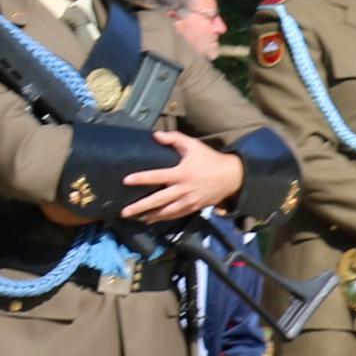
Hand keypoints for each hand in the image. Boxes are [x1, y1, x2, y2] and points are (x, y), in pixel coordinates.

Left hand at [121, 132, 247, 223]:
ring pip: (166, 212)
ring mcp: (188, 201)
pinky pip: (176, 215)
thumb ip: (174, 139)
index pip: (157, 176)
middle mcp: (183, 189)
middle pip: (158, 200)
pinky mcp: (193, 208)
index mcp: (181, 173)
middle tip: (124, 212)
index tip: (126, 180)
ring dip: (150, 216)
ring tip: (135, 218)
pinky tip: (151, 220)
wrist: (231, 177)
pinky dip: (163, 218)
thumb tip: (155, 135)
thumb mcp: (194, 145)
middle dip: (140, 207)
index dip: (141, 178)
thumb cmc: (210, 159)